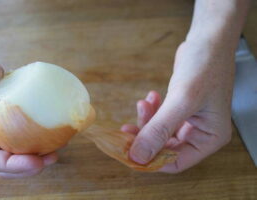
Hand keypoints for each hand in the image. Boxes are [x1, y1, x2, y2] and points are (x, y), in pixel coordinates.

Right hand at [0, 49, 57, 177]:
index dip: (11, 165)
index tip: (35, 162)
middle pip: (4, 164)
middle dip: (28, 166)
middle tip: (52, 157)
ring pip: (16, 152)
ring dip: (38, 154)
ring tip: (60, 145)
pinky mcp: (5, 121)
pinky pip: (23, 132)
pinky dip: (39, 134)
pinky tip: (56, 126)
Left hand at [124, 41, 233, 172]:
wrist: (207, 40)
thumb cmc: (205, 67)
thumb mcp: (181, 100)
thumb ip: (159, 130)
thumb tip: (138, 156)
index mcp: (209, 138)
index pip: (176, 162)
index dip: (151, 160)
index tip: (129, 152)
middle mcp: (200, 133)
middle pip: (164, 148)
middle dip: (145, 137)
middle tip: (127, 129)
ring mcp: (190, 121)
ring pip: (159, 133)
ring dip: (147, 121)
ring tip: (142, 104)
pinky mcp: (180, 109)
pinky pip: (160, 119)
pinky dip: (151, 111)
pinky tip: (150, 98)